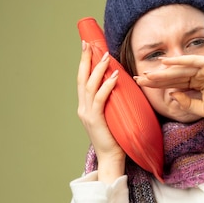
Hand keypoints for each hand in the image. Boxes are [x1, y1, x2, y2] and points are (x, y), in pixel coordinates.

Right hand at [77, 41, 125, 181]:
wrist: (111, 159)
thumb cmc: (115, 138)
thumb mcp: (112, 116)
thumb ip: (112, 103)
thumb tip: (121, 86)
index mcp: (85, 107)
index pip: (83, 80)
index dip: (84, 63)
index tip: (87, 47)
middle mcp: (83, 108)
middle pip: (82, 78)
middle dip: (85, 59)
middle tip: (89, 43)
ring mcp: (87, 114)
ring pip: (90, 86)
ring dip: (98, 69)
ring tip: (105, 56)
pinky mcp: (96, 120)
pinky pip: (100, 99)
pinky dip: (107, 86)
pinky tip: (114, 76)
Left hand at [134, 55, 203, 118]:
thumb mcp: (201, 109)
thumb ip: (186, 102)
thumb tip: (171, 94)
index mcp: (195, 85)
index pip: (172, 84)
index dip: (157, 84)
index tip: (141, 85)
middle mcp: (198, 75)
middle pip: (172, 75)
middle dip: (155, 78)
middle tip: (138, 79)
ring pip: (180, 69)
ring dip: (163, 71)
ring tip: (148, 74)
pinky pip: (192, 61)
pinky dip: (179, 60)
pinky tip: (166, 62)